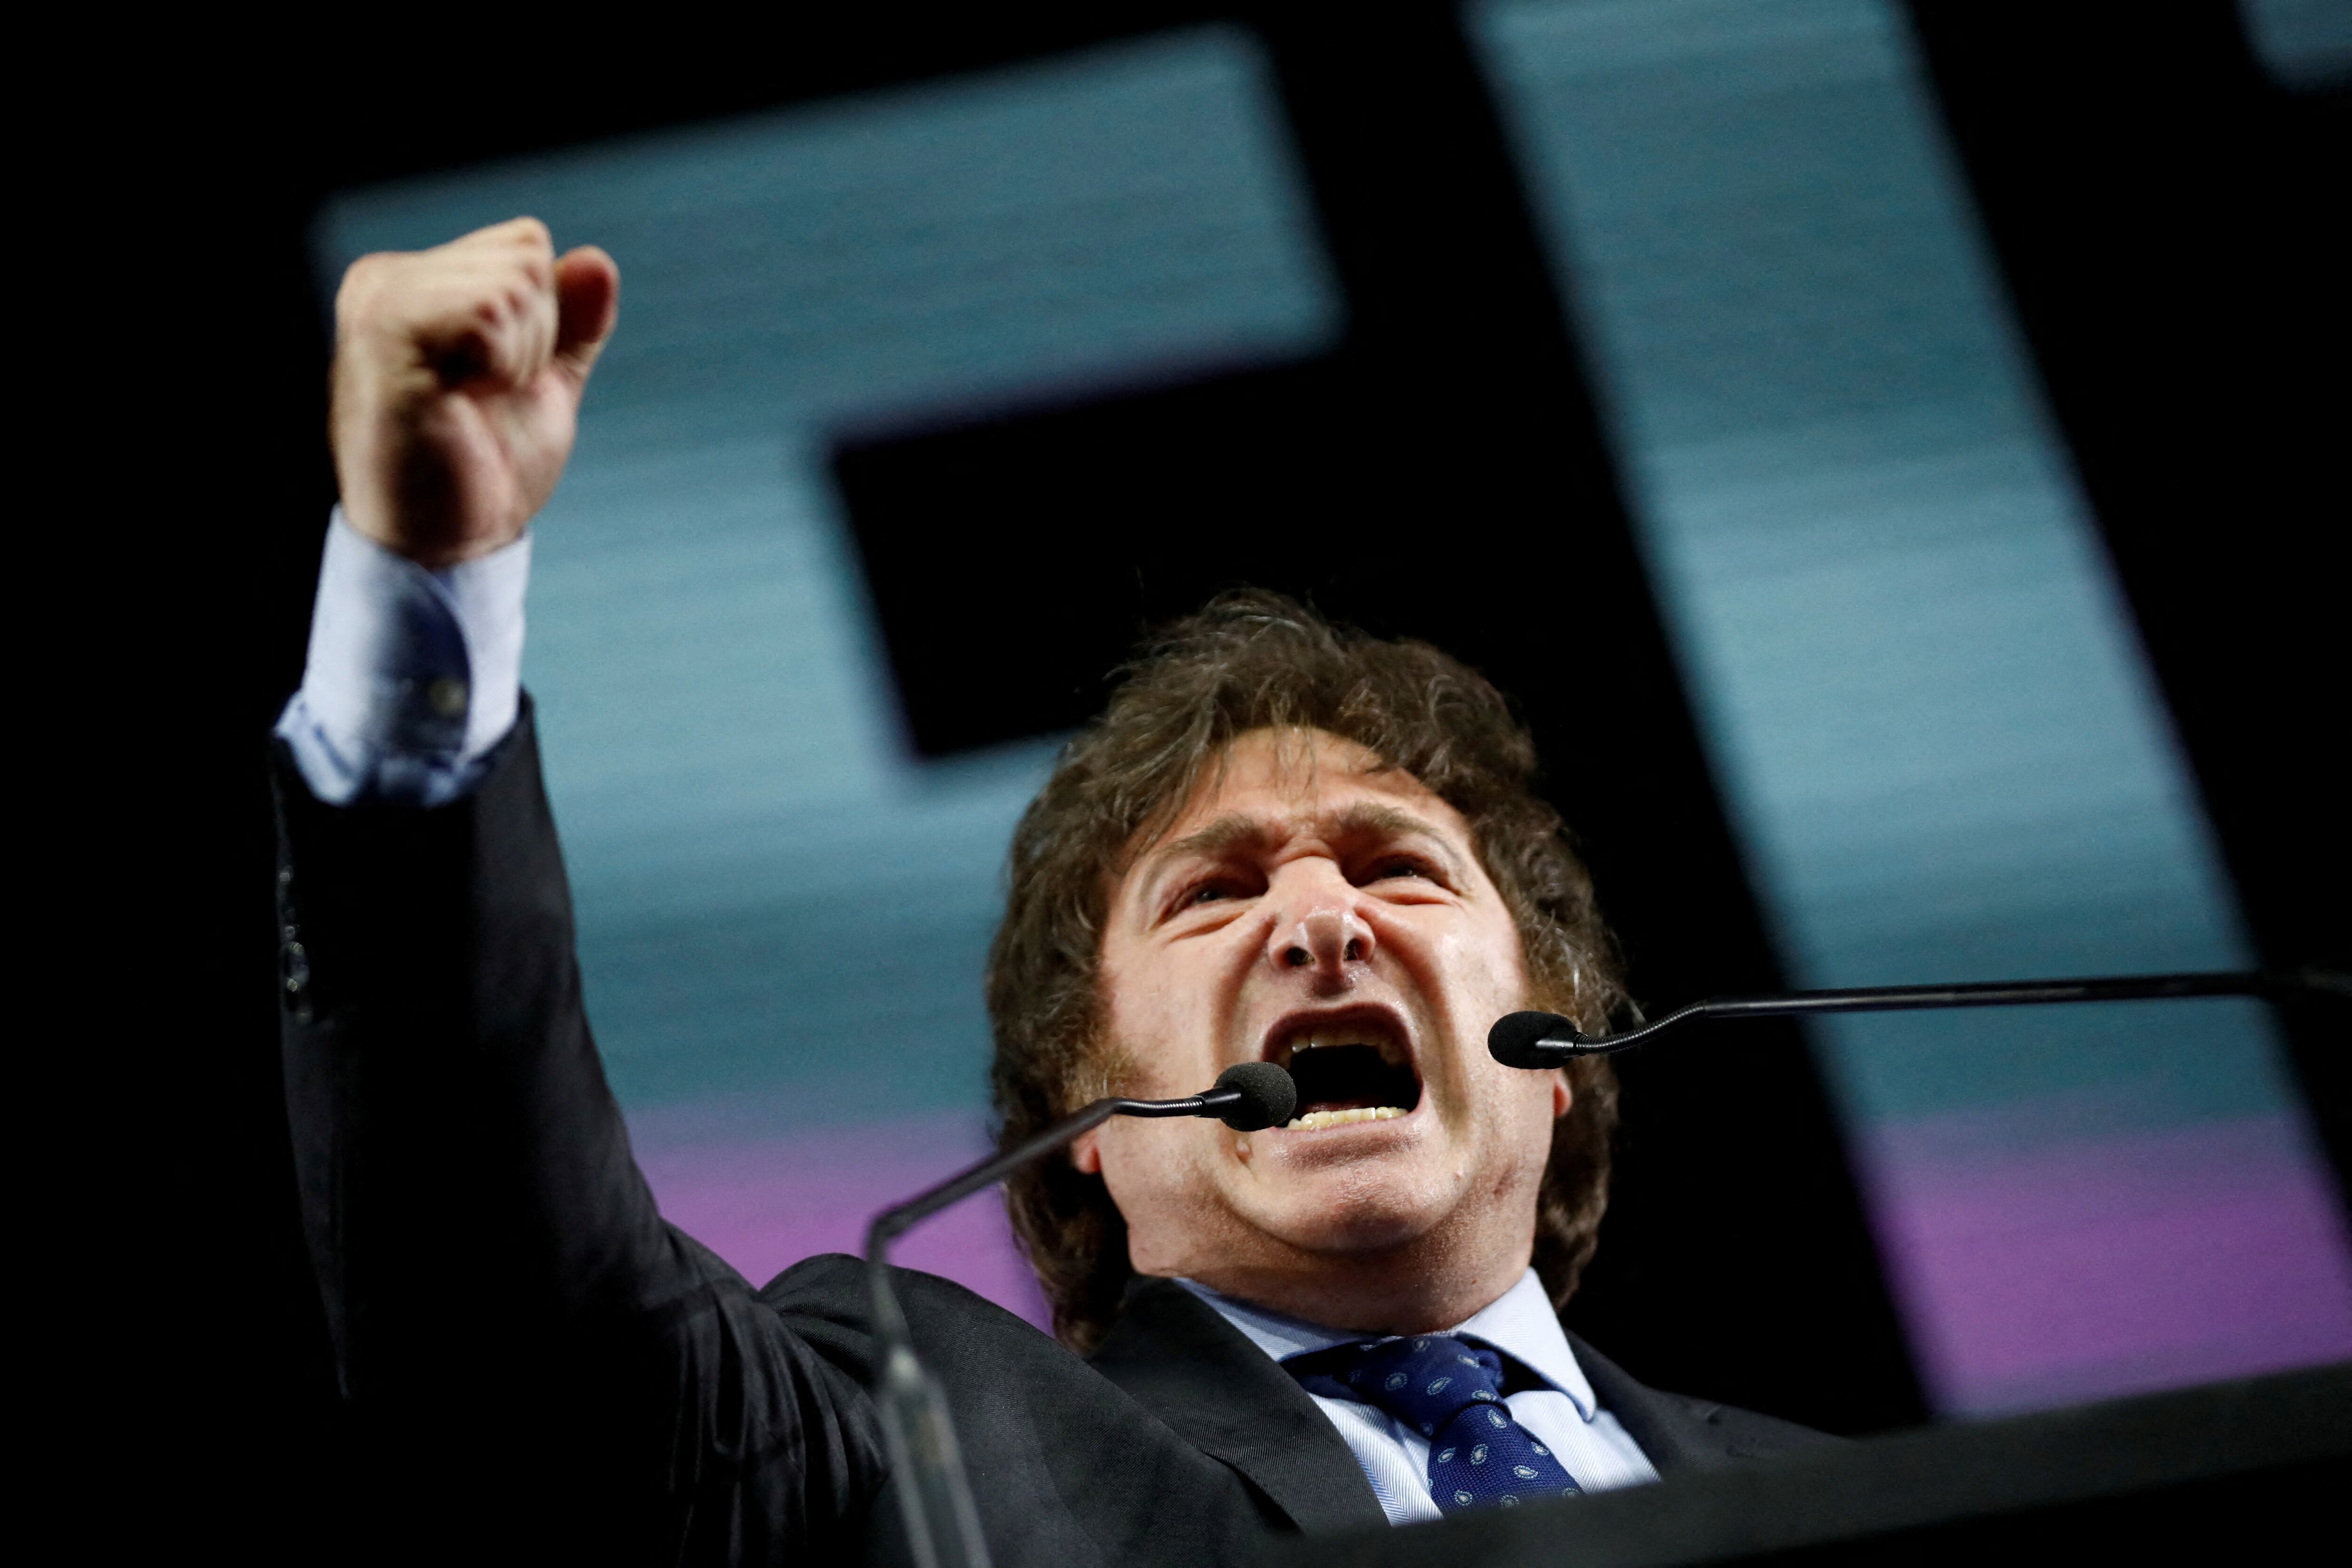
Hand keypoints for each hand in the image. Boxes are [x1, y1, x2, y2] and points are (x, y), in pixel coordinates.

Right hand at [329, 217, 618, 566]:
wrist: (444, 541)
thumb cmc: (484, 465)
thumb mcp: (544, 382)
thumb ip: (573, 323)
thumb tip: (597, 260)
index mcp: (416, 280)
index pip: (526, 243)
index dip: (544, 319)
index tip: (497, 377)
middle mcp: (387, 278)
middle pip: (527, 255)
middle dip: (536, 336)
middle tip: (484, 396)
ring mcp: (379, 302)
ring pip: (514, 281)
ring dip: (520, 355)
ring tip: (470, 400)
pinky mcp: (385, 337)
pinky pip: (488, 311)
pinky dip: (503, 363)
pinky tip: (460, 400)